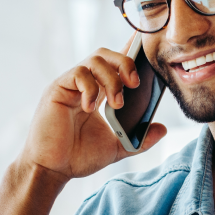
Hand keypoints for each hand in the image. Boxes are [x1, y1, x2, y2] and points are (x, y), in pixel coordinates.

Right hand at [19, 41, 166, 182]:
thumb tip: (162, 129)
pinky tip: (91, 108)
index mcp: (98, 93)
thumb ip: (139, 139)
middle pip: (106, 54)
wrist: (51, 170)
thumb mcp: (116, 148)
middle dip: (125, 63)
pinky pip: (78, 73)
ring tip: (117, 103)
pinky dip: (91, 88)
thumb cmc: (78, 157)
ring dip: (112, 78)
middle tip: (135, 84)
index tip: (146, 44)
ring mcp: (70, 85)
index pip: (116, 65)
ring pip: (95, 59)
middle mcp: (84, 84)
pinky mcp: (57, 89)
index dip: (130, 51)